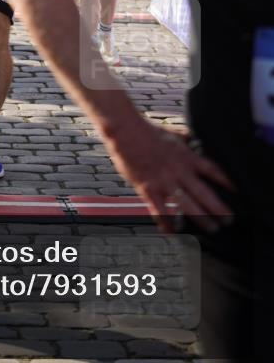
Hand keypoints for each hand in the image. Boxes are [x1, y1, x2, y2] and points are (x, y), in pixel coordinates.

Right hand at [103, 119, 234, 233]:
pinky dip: (167, 223)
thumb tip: (193, 138)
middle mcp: (178, 171)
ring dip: (201, 219)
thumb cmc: (147, 130)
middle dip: (219, 208)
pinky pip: (160, 210)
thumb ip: (185, 139)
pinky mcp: (148, 188)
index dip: (227, 182)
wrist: (125, 129)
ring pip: (187, 205)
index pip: (213, 171)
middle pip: (204, 193)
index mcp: (186, 156)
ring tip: (212, 229)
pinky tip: (173, 232)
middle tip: (229, 220)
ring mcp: (164, 181)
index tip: (237, 192)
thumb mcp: (172, 132)